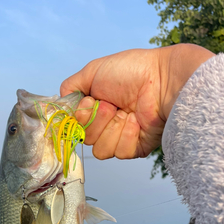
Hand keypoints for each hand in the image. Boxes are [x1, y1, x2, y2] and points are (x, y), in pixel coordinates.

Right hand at [60, 44, 213, 159]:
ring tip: (126, 112)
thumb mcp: (93, 71)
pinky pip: (120, 153)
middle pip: (85, 139)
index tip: (91, 100)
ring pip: (100, 150)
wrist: (162, 80)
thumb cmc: (131, 71)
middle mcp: (107, 124)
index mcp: (96, 108)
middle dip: (96, 121)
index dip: (80, 116)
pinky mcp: (136, 149)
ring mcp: (121, 137)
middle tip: (112, 104)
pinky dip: (127, 136)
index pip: (75, 125)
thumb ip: (71, 86)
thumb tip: (61, 102)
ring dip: (111, 129)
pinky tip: (137, 122)